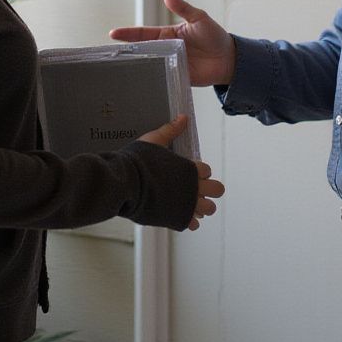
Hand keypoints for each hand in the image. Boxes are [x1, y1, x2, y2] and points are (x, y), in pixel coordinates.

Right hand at [110, 0, 236, 86]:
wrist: (228, 58)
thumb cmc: (214, 36)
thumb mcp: (199, 18)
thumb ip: (183, 8)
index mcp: (167, 34)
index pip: (143, 33)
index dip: (128, 33)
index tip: (113, 33)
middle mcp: (165, 49)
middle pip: (142, 51)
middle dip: (126, 53)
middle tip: (109, 56)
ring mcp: (169, 64)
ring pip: (149, 66)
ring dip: (137, 68)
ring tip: (119, 71)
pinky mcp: (176, 78)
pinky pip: (162, 80)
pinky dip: (152, 81)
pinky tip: (141, 84)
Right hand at [138, 115, 224, 229]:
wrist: (125, 185)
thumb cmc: (137, 162)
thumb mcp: (153, 141)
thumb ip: (170, 130)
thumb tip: (183, 117)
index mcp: (191, 168)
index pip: (207, 170)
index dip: (198, 171)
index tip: (187, 173)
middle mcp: (195, 187)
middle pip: (217, 190)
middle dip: (208, 189)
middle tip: (195, 189)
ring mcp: (188, 205)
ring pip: (209, 209)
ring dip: (202, 206)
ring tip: (189, 204)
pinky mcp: (179, 219)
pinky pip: (194, 224)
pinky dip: (189, 221)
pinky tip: (180, 215)